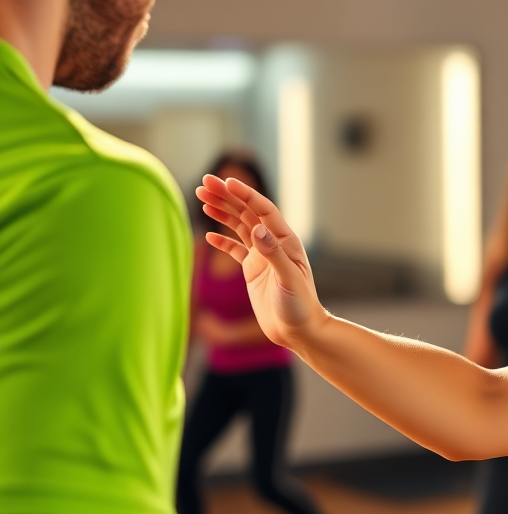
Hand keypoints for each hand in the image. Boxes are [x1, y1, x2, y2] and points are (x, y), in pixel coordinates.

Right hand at [195, 175, 324, 350]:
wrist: (299, 331)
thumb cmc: (300, 306)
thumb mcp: (288, 279)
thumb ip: (273, 254)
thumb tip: (257, 229)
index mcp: (286, 241)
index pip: (263, 210)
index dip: (245, 195)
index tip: (226, 182)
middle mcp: (274, 244)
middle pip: (248, 213)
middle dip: (227, 197)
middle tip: (204, 182)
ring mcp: (262, 257)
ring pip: (240, 228)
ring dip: (222, 212)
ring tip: (202, 199)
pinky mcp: (253, 271)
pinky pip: (235, 250)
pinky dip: (222, 241)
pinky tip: (208, 234)